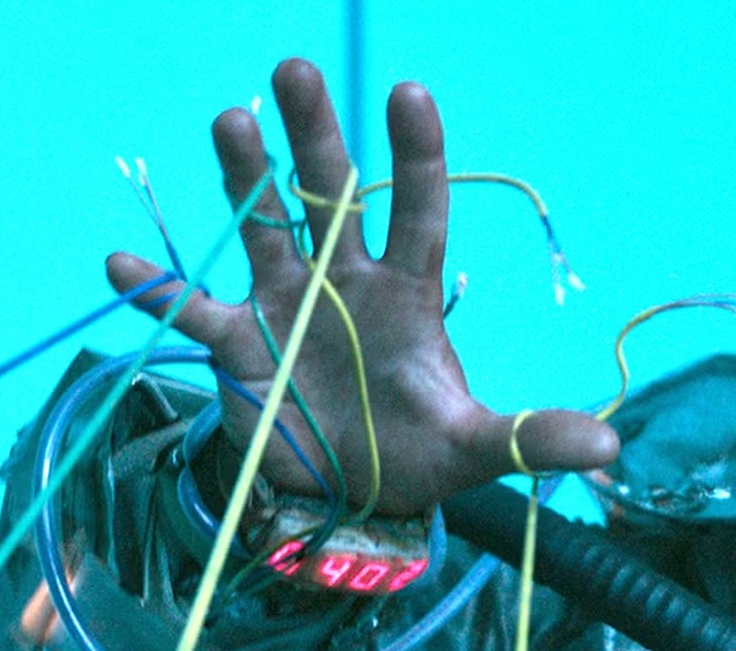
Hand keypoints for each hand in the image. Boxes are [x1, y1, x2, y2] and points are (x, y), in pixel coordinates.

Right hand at [107, 59, 616, 515]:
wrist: (354, 497)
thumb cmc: (419, 453)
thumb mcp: (478, 450)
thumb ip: (533, 439)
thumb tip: (609, 449)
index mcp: (408, 292)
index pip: (418, 209)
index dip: (417, 156)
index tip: (411, 93)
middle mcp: (344, 282)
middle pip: (329, 195)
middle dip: (313, 136)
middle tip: (295, 68)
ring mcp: (285, 305)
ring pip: (263, 226)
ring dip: (244, 179)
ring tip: (229, 118)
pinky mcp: (237, 345)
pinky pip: (191, 310)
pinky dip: (158, 291)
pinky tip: (126, 266)